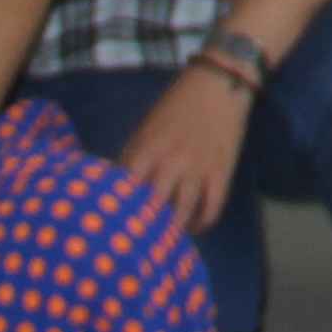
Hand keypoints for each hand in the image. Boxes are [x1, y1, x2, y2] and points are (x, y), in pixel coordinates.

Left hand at [118, 65, 250, 235]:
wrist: (220, 84)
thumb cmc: (177, 104)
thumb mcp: (146, 127)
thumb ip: (132, 156)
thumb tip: (114, 186)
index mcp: (147, 149)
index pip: (125, 190)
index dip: (116, 212)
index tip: (109, 230)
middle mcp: (171, 162)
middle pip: (152, 209)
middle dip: (142, 230)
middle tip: (134, 247)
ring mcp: (198, 170)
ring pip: (182, 214)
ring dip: (172, 232)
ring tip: (163, 243)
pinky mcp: (222, 172)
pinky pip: (211, 209)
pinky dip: (202, 223)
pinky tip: (194, 227)